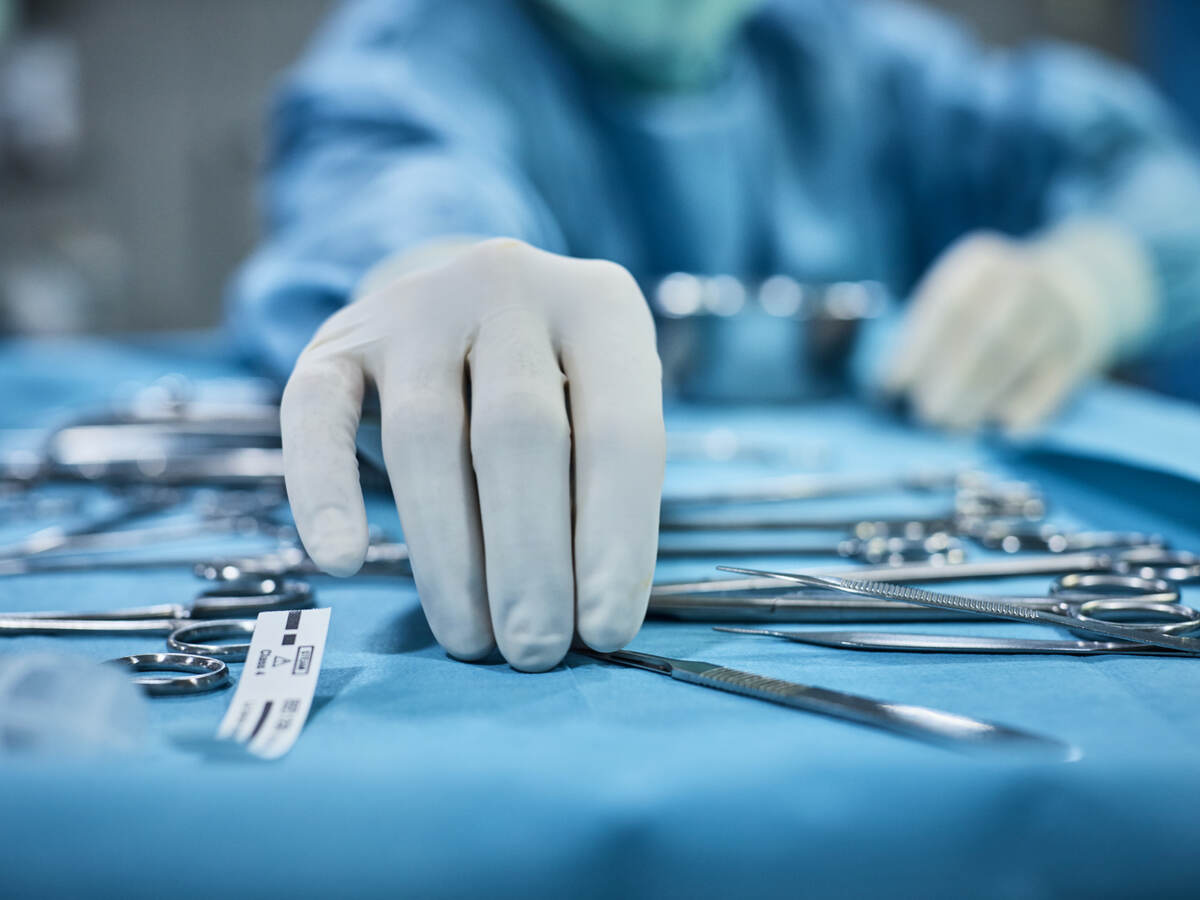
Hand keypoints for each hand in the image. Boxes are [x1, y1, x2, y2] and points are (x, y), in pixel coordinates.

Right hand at [281, 238, 664, 670]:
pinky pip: (316, 414)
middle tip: (534, 652)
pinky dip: (325, 490)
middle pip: (518, 435)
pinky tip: (344, 560)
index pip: (619, 433)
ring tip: (469, 638)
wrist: (466, 299)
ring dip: (447, 554)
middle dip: (529, 559)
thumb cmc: (556, 379)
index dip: (616, 541)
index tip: (605, 632)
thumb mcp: (605, 403)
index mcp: (600, 307)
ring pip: (425, 437)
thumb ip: (602, 484)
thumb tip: (585, 612)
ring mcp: (417, 305)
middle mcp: (510, 286)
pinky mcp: (338, 338)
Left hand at [882, 223, 1156, 431]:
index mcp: (979, 264)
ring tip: (953, 428)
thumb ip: (930, 333)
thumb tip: (891, 391)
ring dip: (980, 399)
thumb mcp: (963, 294)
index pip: (945, 308)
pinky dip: (1028, 409)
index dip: (915, 351)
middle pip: (982, 333)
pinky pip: (1053, 380)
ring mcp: (1057, 311)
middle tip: (925, 417)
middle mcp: (1022, 279)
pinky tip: (1004, 431)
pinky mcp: (1083, 346)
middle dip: (949, 380)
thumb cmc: (994, 304)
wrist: (1083, 284)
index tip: (890, 388)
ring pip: (1015, 358)